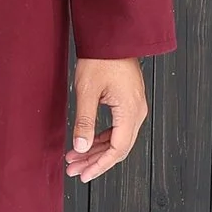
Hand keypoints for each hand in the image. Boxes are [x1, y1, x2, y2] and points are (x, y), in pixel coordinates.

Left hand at [65, 57, 147, 181]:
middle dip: (95, 161)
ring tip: (75, 158)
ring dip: (96, 151)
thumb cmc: (101, 59)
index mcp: (130, 111)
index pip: (117, 150)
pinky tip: (86, 143)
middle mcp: (137, 112)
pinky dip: (102, 138)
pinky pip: (118, 128)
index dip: (99, 165)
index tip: (83, 174)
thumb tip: (81, 148)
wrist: (113, 37)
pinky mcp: (129, 103)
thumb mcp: (87, 91)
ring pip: (117, 139)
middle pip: (118, 148)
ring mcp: (135, 108)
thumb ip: (85, 122)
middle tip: (73, 169)